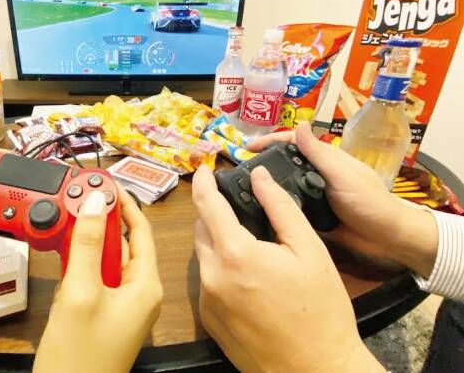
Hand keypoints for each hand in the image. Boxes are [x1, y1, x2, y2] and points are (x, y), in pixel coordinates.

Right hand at [34, 186, 162, 372]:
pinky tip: (66, 259)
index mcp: (146, 285)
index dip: (124, 204)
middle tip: (80, 197)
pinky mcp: (106, 315)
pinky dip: (83, 265)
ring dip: (90, 242)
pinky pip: (98, 280)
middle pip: (125, 244)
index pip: (141, 231)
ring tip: (70, 222)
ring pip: (109, 261)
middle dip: (103, 221)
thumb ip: (89, 244)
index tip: (104, 183)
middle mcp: (140, 293)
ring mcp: (123, 306)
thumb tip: (96, 201)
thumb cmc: (79, 355)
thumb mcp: (80, 292)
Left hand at [193, 165, 383, 371]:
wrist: (316, 371)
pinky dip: (220, 270)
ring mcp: (206, 301)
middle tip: (237, 208)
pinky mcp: (209, 321)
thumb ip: (280, 207)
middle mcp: (212, 276)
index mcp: (235, 254)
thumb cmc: (320, 310)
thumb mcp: (308, 250)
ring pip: (203, 257)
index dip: (203, 182)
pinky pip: (207, 282)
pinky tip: (247, 278)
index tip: (203, 169)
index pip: (207, 205)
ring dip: (218, 243)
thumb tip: (259, 176)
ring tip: (249, 244)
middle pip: (201, 230)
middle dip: (213, 213)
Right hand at [247, 123, 437, 277]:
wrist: (387, 238)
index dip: (269, 141)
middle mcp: (318, 173)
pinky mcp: (314, 214)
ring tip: (243, 192)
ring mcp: (316, 194)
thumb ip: (319, 153)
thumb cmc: (368, 202)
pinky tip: (260, 211)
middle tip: (239, 172)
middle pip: (285, 161)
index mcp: (326, 159)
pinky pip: (291, 205)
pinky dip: (276, 204)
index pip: (292, 142)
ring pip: (286, 184)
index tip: (246, 147)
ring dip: (267, 185)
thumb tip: (299, 124)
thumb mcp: (342, 175)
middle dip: (263, 162)